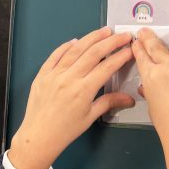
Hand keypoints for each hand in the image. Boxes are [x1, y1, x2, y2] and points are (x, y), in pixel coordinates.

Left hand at [8, 27, 135, 168]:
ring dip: (92, 38)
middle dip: (111, 41)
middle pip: (94, 53)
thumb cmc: (64, 131)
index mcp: (83, 91)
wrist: (38, 137)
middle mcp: (68, 79)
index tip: (130, 49)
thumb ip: (109, 102)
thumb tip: (129, 99)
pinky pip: (55, 55)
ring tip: (104, 31)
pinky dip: (66, 46)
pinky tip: (76, 41)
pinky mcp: (42, 75)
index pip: (107, 66)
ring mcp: (54, 75)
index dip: (121, 55)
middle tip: (122, 35)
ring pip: (75, 49)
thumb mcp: (90, 117)